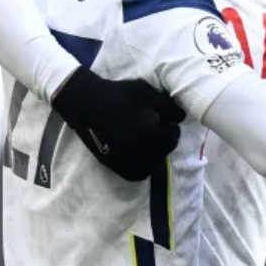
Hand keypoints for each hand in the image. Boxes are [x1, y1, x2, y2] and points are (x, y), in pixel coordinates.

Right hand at [51, 67, 184, 181]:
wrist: (84, 101)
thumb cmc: (116, 93)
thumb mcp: (144, 91)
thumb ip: (166, 105)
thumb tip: (181, 118)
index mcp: (147, 130)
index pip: (171, 138)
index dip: (173, 131)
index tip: (170, 125)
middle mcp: (136, 148)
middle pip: (163, 153)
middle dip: (166, 143)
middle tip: (161, 134)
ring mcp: (123, 158)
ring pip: (150, 167)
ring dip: (155, 158)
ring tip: (151, 145)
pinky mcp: (112, 163)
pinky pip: (133, 174)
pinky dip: (140, 168)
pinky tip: (140, 156)